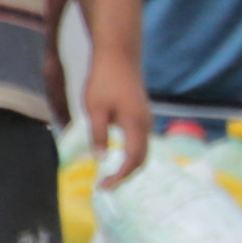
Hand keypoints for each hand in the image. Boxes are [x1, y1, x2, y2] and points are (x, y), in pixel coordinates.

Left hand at [84, 43, 152, 175]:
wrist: (118, 55)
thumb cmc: (104, 80)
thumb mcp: (95, 110)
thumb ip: (99, 135)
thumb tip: (100, 159)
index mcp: (135, 125)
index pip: (132, 160)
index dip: (119, 177)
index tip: (103, 187)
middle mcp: (145, 124)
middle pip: (142, 158)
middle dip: (126, 175)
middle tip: (107, 185)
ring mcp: (145, 118)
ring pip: (143, 149)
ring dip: (130, 164)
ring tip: (112, 174)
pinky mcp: (141, 113)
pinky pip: (140, 139)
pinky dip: (131, 152)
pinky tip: (117, 154)